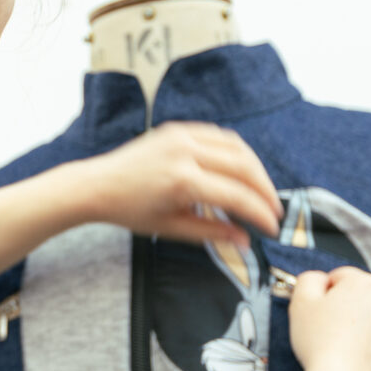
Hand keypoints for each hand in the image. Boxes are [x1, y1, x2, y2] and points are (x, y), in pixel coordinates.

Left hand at [77, 122, 282, 245]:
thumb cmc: (129, 210)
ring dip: (255, 168)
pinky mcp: (178, 129)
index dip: (259, 213)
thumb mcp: (171, 228)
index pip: (236, 196)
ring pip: (237, 147)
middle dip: (265, 190)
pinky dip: (236, 151)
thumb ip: (212, 233)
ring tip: (260, 190)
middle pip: (244, 166)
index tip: (271, 227)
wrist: (97, 185)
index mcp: (182, 182)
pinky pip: (219, 136)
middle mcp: (185, 153)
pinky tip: (241, 169)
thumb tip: (246, 241)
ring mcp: (181, 136)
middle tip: (272, 209)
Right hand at [287, 267, 370, 370]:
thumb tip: (319, 280)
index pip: (342, 278)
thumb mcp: (301, 300)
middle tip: (325, 330)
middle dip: (345, 311)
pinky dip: (370, 355)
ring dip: (360, 332)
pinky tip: (351, 363)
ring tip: (339, 349)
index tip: (317, 310)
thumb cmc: (321, 343)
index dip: (324, 293)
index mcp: (365, 285)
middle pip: (362, 300)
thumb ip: (309, 280)